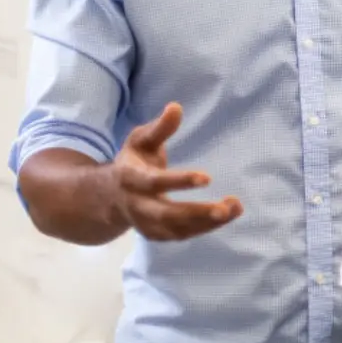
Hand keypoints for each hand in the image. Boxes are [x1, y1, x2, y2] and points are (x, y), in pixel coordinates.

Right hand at [107, 103, 241, 240]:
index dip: (180, 181)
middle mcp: (137, 205)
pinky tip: (226, 216)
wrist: (107, 197)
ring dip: (207, 223)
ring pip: (177, 229)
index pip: (155, 182)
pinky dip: (204, 228)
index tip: (207, 178)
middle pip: (167, 215)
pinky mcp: (156, 234)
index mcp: (131, 178)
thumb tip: (176, 107)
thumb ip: (159, 128)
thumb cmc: (133, 162)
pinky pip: (181, 235)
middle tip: (225, 209)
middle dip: (197, 213)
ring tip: (234, 209)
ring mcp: (145, 223)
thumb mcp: (140, 140)